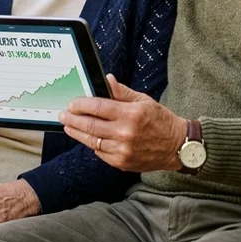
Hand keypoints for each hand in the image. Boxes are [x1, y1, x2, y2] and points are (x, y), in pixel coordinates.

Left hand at [59, 74, 185, 172]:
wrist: (176, 147)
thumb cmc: (161, 121)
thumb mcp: (143, 101)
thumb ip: (121, 92)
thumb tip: (106, 79)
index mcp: (131, 114)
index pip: (98, 107)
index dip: (81, 104)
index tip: (72, 103)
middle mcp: (125, 133)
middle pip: (90, 125)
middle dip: (73, 119)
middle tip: (64, 115)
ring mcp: (122, 150)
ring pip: (92, 141)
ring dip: (77, 133)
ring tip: (69, 127)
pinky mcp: (121, 162)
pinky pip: (100, 153)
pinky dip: (92, 144)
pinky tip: (88, 138)